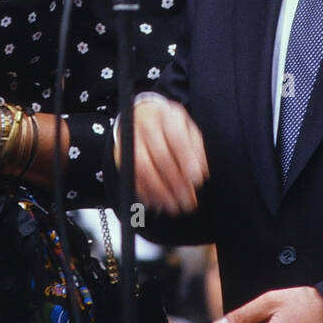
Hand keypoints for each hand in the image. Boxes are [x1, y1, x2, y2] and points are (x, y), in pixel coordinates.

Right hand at [124, 95, 207, 214]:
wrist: (142, 115)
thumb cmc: (169, 126)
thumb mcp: (187, 128)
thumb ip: (195, 148)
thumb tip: (200, 172)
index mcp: (166, 116)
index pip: (177, 138)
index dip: (187, 160)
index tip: (197, 179)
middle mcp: (146, 125)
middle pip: (160, 156)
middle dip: (176, 182)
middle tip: (187, 200)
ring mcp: (131, 140)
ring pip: (144, 169)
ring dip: (160, 191)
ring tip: (174, 206)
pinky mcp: (121, 154)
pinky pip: (132, 176)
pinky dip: (145, 193)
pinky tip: (157, 202)